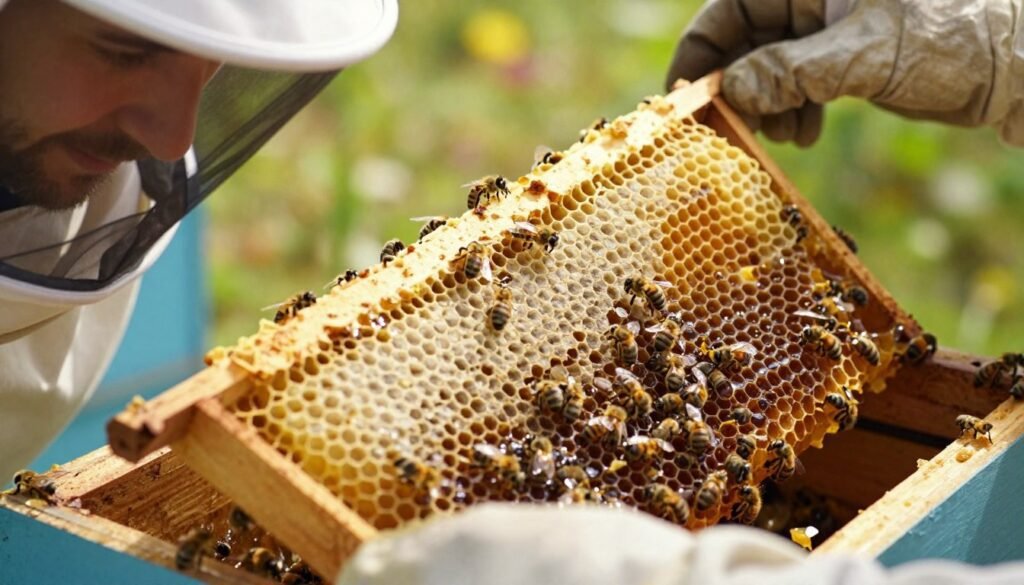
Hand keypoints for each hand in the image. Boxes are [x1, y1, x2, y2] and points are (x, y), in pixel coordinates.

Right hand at [667, 0, 1023, 146]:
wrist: (1008, 63)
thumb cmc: (947, 35)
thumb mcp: (863, 54)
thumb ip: (792, 71)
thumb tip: (731, 90)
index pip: (727, 10)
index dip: (700, 54)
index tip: (685, 100)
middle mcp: (807, 0)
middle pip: (740, 44)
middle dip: (736, 90)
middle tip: (737, 131)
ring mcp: (822, 30)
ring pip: (764, 70)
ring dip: (764, 108)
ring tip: (785, 134)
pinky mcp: (838, 58)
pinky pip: (792, 86)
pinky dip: (790, 112)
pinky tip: (805, 133)